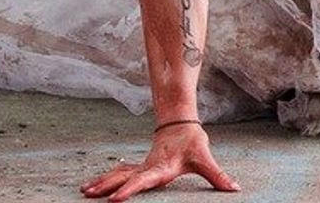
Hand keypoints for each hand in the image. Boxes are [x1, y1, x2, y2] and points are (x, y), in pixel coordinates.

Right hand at [79, 123, 238, 200]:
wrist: (181, 124)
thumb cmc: (192, 142)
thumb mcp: (205, 158)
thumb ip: (217, 175)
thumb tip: (234, 188)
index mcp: (161, 167)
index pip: (143, 180)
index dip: (129, 190)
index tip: (114, 199)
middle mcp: (148, 167)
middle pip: (124, 177)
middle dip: (106, 186)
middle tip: (88, 195)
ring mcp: (142, 165)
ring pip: (118, 174)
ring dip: (102, 182)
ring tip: (85, 191)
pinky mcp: (140, 166)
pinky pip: (121, 172)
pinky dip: (107, 178)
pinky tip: (94, 185)